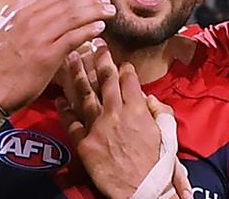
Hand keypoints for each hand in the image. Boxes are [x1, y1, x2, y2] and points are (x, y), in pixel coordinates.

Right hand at [0, 0, 115, 112]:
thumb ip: (11, 14)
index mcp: (20, 16)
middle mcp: (30, 23)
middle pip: (67, 5)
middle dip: (91, 1)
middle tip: (106, 2)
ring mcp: (38, 39)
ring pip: (73, 18)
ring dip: (95, 12)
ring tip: (109, 12)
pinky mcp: (46, 57)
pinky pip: (72, 38)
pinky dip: (88, 30)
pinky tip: (100, 28)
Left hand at [57, 41, 160, 198]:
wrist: (141, 189)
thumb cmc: (158, 163)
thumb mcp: (167, 133)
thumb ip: (159, 111)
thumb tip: (148, 99)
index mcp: (137, 109)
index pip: (129, 80)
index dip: (125, 68)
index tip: (121, 61)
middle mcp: (116, 113)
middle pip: (105, 80)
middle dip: (101, 59)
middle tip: (95, 44)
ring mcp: (98, 127)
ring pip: (85, 94)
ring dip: (77, 74)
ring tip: (72, 58)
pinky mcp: (85, 143)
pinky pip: (72, 122)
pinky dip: (65, 109)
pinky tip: (60, 98)